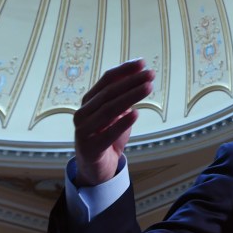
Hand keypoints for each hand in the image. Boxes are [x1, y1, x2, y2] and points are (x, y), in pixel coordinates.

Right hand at [73, 59, 153, 186]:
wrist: (97, 169)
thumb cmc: (108, 136)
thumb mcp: (116, 114)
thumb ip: (123, 97)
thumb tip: (140, 74)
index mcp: (88, 102)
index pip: (106, 80)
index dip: (124, 70)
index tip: (142, 63)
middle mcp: (83, 113)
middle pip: (109, 93)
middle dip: (131, 81)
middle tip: (150, 74)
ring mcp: (83, 131)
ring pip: (109, 110)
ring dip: (130, 97)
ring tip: (148, 88)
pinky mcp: (90, 148)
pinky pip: (107, 134)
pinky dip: (122, 123)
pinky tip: (136, 114)